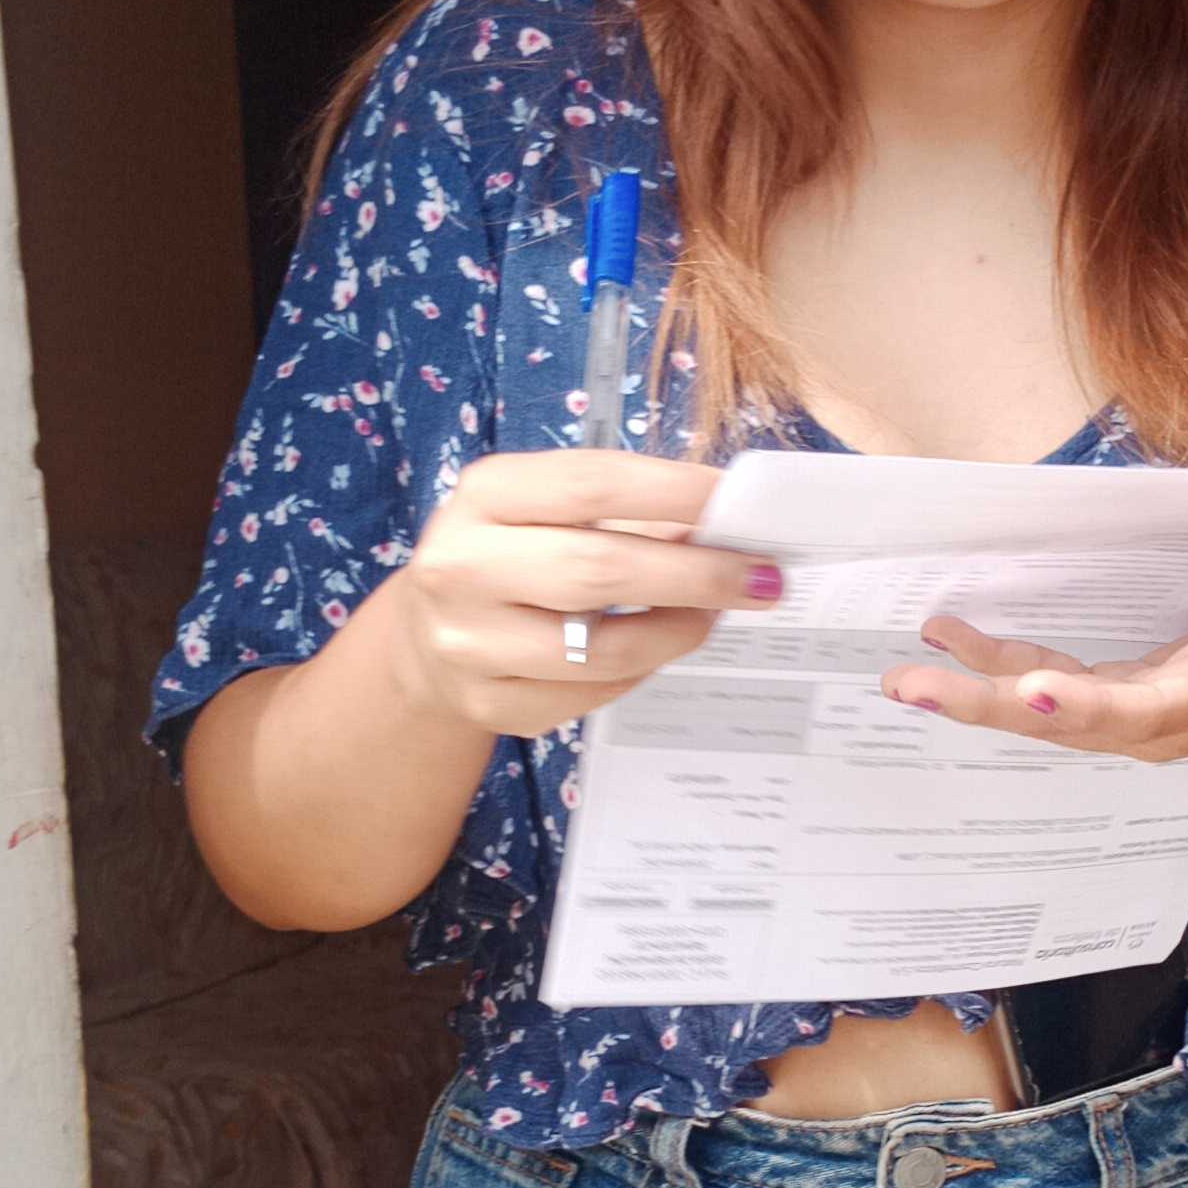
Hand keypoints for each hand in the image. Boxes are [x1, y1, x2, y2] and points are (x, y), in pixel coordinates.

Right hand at [387, 452, 776, 732]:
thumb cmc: (511, 554)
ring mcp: (470, 643)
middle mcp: (462, 566)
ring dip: (678, 630)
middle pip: (599, 569)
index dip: (675, 493)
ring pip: (603, 648)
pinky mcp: (490, 703)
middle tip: (760, 577)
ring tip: (714, 614)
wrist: (426, 635)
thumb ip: (623, 511)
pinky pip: (591, 694)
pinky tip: (657, 647)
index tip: (737, 502)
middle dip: (695, 574)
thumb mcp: (544, 510)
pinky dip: (639, 670)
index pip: (593, 485)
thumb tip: (728, 525)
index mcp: (484, 494)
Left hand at [879, 556, 1187, 764]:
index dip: (1087, 706)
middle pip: (1063, 723)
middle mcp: (1160, 719)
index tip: (1032, 692)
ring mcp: (1133, 713)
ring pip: (1042, 712)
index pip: (1142, 710)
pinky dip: (996, 666)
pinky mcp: (1120, 697)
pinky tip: (947, 636)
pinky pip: (1046, 689)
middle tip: (910, 685)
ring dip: (971, 691)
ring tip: (904, 671)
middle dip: (985, 705)